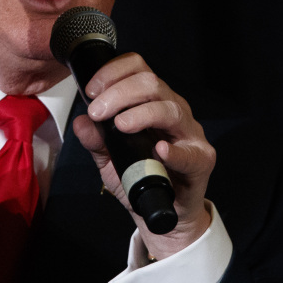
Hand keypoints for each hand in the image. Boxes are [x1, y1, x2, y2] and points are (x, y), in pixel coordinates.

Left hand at [72, 53, 214, 259]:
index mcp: (152, 102)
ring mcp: (189, 133)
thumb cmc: (142, 177)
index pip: (137, 69)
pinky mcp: (201, 160)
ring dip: (141, 113)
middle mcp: (173, 110)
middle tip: (97, 111)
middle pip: (151, 83)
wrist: (164, 213)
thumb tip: (81, 122)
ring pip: (169, 109)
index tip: (91, 90)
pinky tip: (159, 149)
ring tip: (120, 125)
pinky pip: (190, 152)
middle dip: (119, 93)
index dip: (113, 72)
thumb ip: (96, 141)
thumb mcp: (110, 160)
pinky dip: (174, 151)